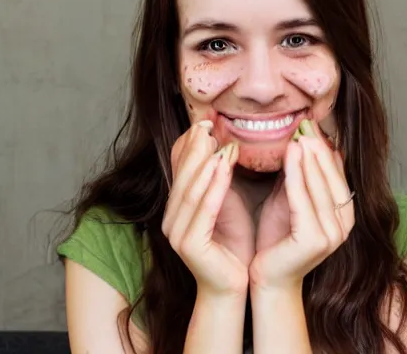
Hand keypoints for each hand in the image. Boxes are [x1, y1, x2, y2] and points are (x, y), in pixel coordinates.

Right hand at [162, 121, 252, 295]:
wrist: (236, 283)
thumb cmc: (235, 241)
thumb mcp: (225, 200)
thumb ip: (218, 176)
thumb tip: (223, 142)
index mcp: (177, 206)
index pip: (179, 168)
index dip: (190, 144)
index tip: (205, 121)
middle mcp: (170, 217)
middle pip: (183, 175)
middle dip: (195, 147)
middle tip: (208, 124)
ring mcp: (176, 232)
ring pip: (191, 189)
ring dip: (205, 163)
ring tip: (218, 141)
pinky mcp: (188, 244)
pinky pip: (203, 209)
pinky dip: (214, 186)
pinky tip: (224, 166)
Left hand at [250, 124, 354, 290]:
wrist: (267, 276)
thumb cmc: (276, 237)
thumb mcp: (289, 200)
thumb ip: (298, 177)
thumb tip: (301, 141)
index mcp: (342, 214)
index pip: (337, 175)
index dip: (325, 149)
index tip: (312, 125)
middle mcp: (344, 225)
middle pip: (332, 178)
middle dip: (319, 150)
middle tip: (307, 125)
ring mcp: (332, 234)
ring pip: (320, 187)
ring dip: (309, 160)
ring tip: (300, 136)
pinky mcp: (314, 240)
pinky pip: (303, 201)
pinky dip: (296, 177)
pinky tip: (290, 156)